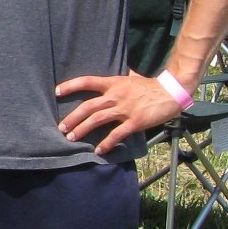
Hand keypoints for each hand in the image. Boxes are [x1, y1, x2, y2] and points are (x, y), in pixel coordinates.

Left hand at [56, 70, 180, 153]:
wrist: (171, 92)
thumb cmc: (150, 85)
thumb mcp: (130, 77)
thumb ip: (118, 79)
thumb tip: (110, 78)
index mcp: (113, 83)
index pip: (87, 81)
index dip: (71, 86)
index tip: (56, 92)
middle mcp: (116, 95)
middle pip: (88, 106)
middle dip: (72, 118)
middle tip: (61, 128)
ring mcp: (125, 109)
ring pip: (98, 119)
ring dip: (82, 129)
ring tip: (71, 138)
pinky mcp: (135, 121)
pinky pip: (117, 134)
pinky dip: (106, 143)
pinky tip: (99, 150)